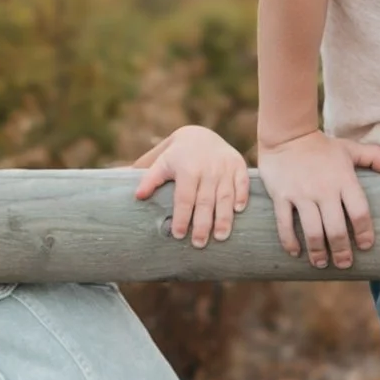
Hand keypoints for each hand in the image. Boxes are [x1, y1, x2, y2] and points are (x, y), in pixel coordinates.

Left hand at [132, 124, 252, 246]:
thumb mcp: (161, 163)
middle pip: (205, 201)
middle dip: (203, 224)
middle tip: (199, 244)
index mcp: (187, 169)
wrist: (200, 135)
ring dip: (224, 217)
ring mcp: (224, 167)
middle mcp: (207, 168)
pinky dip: (242, 196)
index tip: (178, 235)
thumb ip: (150, 179)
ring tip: (221, 237)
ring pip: (225, 195)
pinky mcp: (238, 164)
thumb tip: (138, 197)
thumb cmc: (177, 156)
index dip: (182, 217)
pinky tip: (239, 211)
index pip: (184, 198)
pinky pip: (242, 182)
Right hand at [256, 129, 379, 266]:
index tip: (367, 246)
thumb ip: (373, 157)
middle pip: (336, 228)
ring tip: (321, 263)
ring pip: (312, 231)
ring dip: (318, 252)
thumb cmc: (321, 145)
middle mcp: (324, 189)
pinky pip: (285, 224)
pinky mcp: (281, 196)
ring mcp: (301, 194)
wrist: (287, 134)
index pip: (360, 212)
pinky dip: (290, 242)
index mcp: (344, 180)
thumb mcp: (349, 148)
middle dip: (342, 251)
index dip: (365, 233)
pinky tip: (296, 253)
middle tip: (344, 264)